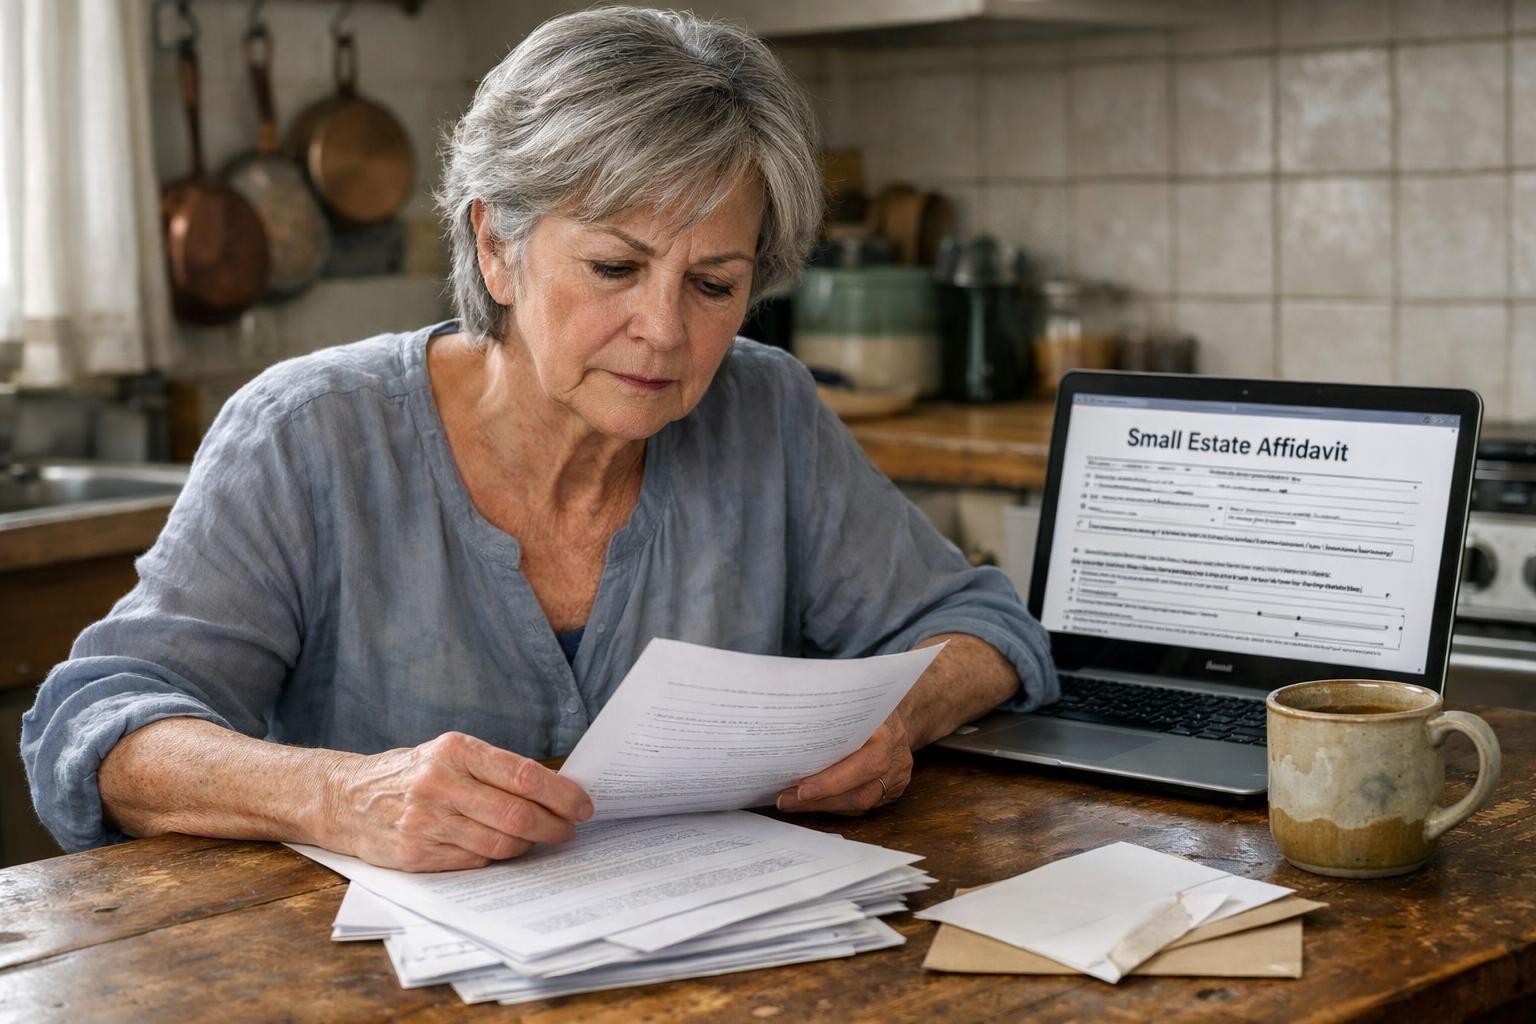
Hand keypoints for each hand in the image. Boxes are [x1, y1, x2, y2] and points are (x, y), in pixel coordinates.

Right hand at [322, 732, 592, 871]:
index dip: (561, 794)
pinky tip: (502, 850)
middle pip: (517, 814)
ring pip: (499, 843)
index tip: (584, 805)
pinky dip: (495, 857)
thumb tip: (554, 791)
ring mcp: (427, 821)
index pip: (524, 775)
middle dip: (554, 826)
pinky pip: (474, 861)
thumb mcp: (449, 754)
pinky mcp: (416, 854)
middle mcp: (441, 783)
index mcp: (456, 751)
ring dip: (528, 846)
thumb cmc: (411, 773)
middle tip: (569, 830)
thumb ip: (494, 770)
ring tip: (539, 840)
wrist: (344, 798)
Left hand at [775, 710, 912, 814]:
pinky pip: (860, 806)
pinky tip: (812, 800)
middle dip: (820, 799)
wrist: (898, 713)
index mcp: (888, 733)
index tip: (803, 788)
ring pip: (859, 804)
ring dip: (822, 806)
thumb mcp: (856, 697)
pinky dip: (833, 805)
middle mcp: (895, 760)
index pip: (867, 763)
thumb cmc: (869, 703)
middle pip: (861, 793)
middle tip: (785, 799)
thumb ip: (833, 706)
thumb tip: (792, 708)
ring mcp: (895, 779)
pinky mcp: (890, 791)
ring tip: (791, 801)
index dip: (835, 780)